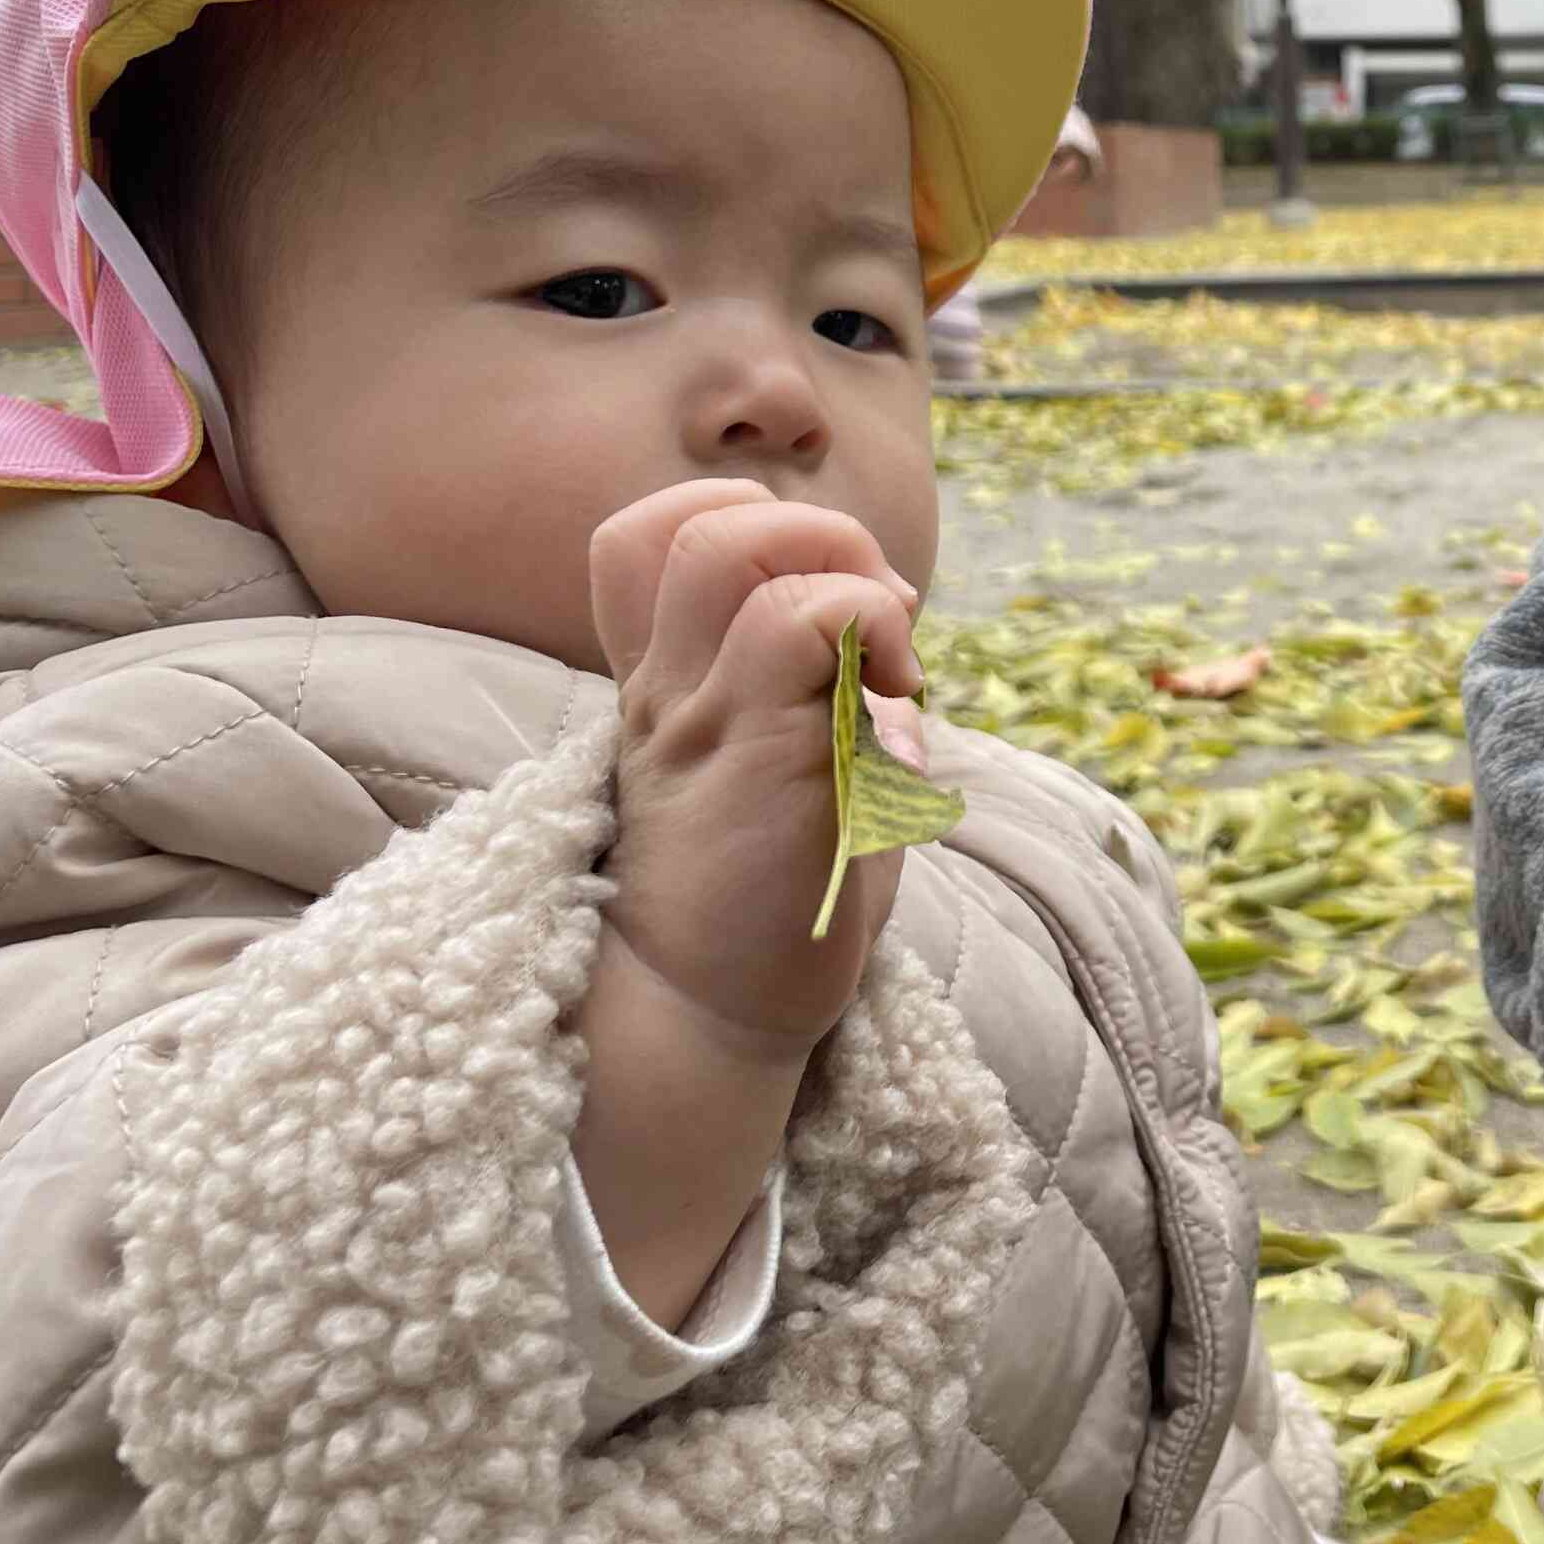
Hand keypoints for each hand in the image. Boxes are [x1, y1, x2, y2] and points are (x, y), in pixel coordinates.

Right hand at [592, 478, 927, 1050]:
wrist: (703, 1022)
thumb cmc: (765, 910)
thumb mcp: (784, 782)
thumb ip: (819, 704)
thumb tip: (896, 653)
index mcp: (665, 688)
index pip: (646, 542)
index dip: (739, 526)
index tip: (821, 601)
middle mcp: (669, 687)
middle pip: (699, 521)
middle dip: (815, 533)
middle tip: (878, 625)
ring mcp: (703, 716)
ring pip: (736, 545)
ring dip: (843, 572)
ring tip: (888, 661)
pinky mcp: (757, 755)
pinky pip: (807, 624)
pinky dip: (872, 629)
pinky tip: (898, 713)